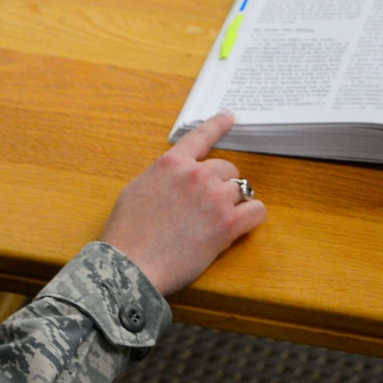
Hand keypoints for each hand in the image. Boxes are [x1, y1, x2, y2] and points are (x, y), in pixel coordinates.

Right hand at [101, 111, 264, 295]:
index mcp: (171, 164)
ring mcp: (214, 197)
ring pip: (241, 189)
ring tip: (215, 222)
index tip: (230, 116)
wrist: (130, 266)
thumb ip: (162, 178)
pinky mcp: (228, 223)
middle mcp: (196, 174)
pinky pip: (256, 210)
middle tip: (207, 207)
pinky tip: (239, 227)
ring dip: (233, 203)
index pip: (200, 136)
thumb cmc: (126, 234)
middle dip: (221, 185)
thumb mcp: (136, 191)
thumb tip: (175, 179)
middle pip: (227, 169)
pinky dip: (251, 218)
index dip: (218, 125)